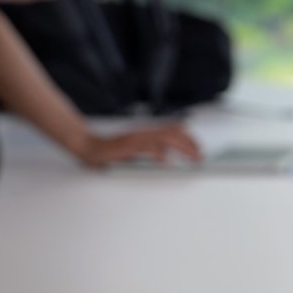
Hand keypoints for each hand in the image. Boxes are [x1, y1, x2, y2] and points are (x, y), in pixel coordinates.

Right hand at [76, 123, 203, 167]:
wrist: (91, 147)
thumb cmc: (114, 151)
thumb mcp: (136, 150)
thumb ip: (151, 151)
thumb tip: (167, 157)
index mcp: (148, 132)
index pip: (174, 130)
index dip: (189, 138)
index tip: (199, 148)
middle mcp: (145, 132)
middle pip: (174, 133)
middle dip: (191, 144)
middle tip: (201, 156)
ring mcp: (138, 138)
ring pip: (166, 138)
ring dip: (181, 148)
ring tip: (192, 157)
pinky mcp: (129, 146)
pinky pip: (147, 148)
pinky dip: (159, 154)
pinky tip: (168, 162)